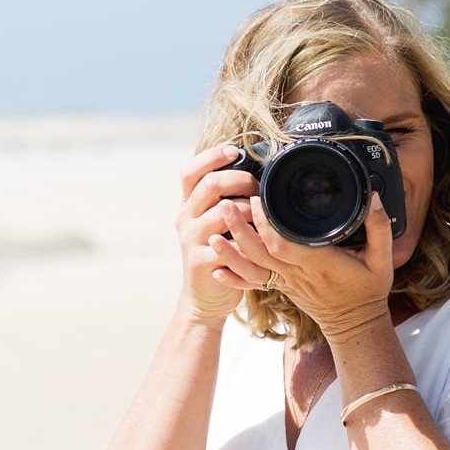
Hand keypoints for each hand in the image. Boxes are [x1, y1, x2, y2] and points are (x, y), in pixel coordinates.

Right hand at [174, 143, 260, 328]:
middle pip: (210, 185)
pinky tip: (261, 238)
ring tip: (263, 214)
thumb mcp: (215, 224)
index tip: (235, 151)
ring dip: (250, 209)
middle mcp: (185, 219)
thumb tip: (255, 171)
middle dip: (240, 179)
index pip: (191, 171)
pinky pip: (229, 243)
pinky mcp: (201, 260)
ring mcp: (191, 240)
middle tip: (258, 187)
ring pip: (224, 212)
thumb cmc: (219, 255)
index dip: (212, 156)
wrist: (204, 298)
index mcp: (188, 206)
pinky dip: (248, 238)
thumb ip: (225, 200)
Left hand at [209, 190, 394, 343]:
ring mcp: (286, 282)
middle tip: (225, 203)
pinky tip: (216, 268)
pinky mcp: (281, 286)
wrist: (355, 323)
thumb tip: (374, 197)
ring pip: (253, 266)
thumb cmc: (368, 290)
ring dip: (231, 249)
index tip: (257, 200)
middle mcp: (297, 273)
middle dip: (240, 228)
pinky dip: (234, 276)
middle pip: (260, 251)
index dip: (266, 224)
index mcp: (318, 263)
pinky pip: (254, 281)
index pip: (284, 243)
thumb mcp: (383, 259)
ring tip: (213, 229)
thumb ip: (379, 227)